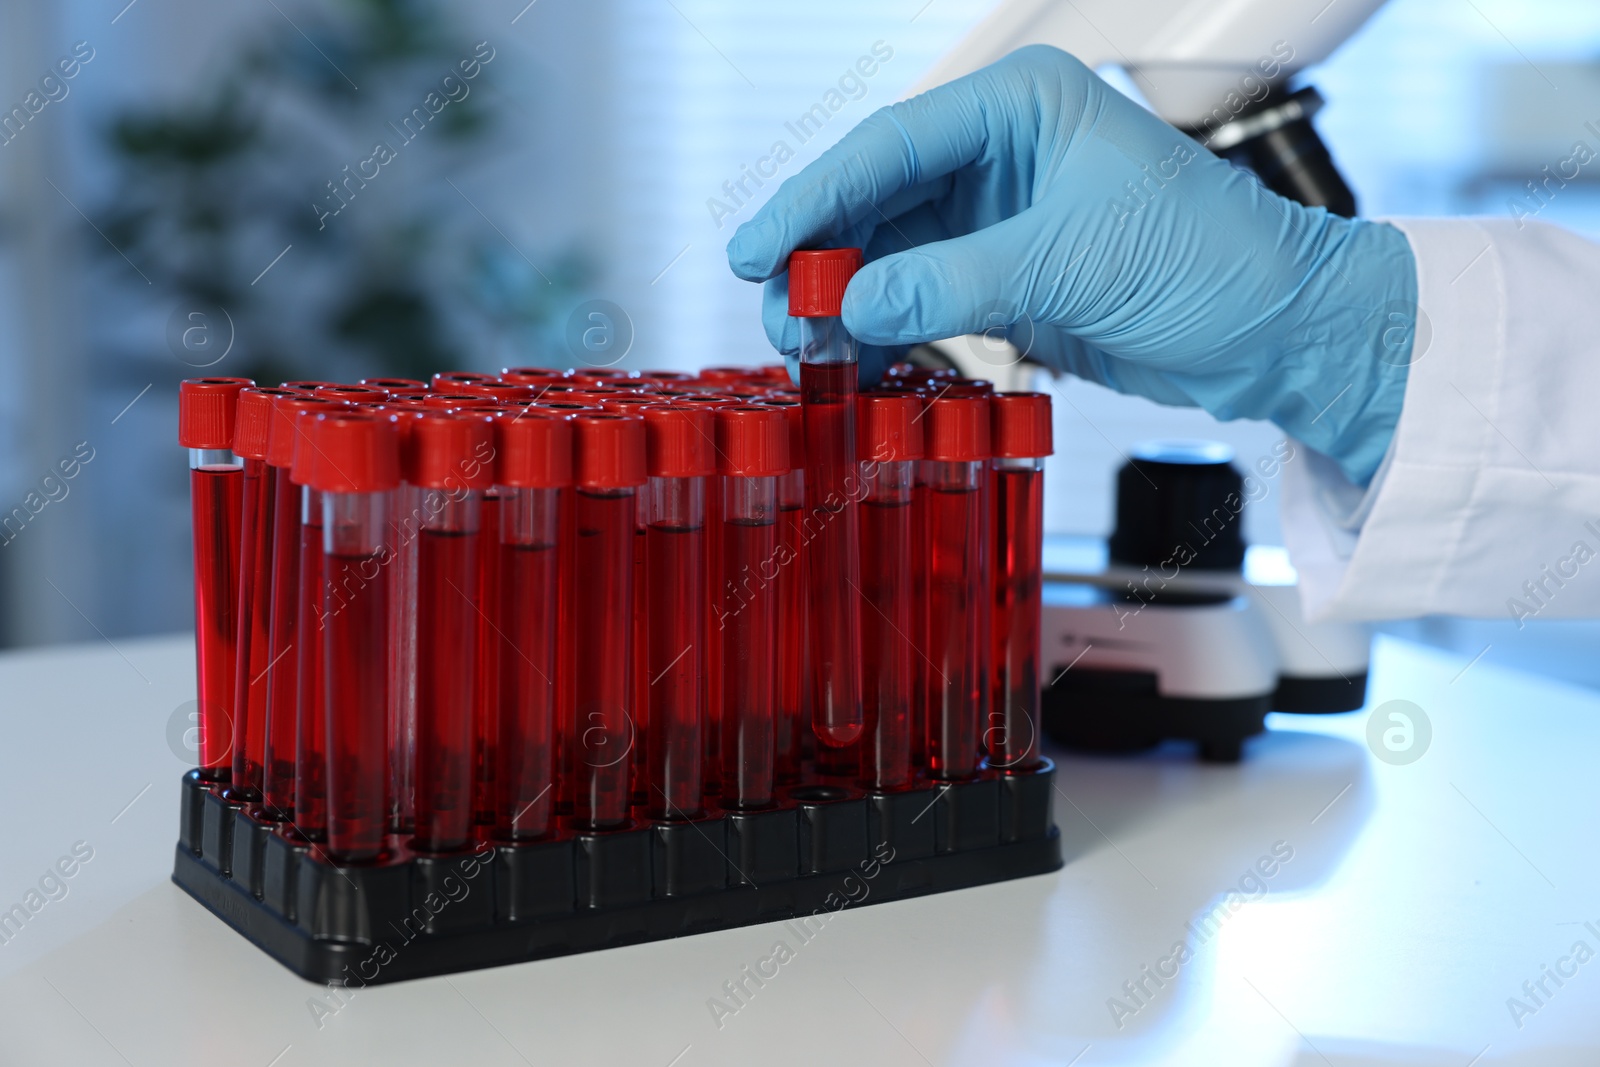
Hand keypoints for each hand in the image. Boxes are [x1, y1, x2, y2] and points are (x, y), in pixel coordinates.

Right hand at [725, 45, 1417, 485]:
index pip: (890, 146)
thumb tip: (855, 304)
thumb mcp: (1072, 263)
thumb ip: (952, 282)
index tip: (756, 249)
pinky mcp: (1011, 280)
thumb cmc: (1213, 262)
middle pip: (878, 202)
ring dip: (848, 304)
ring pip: (892, 256)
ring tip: (809, 351)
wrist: (1279, 333)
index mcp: (1023, 108)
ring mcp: (1004, 220)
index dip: (813, 200)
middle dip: (822, 261)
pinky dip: (890, 333)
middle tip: (779, 315)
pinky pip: (925, 301)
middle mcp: (1005, 155)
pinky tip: (863, 364)